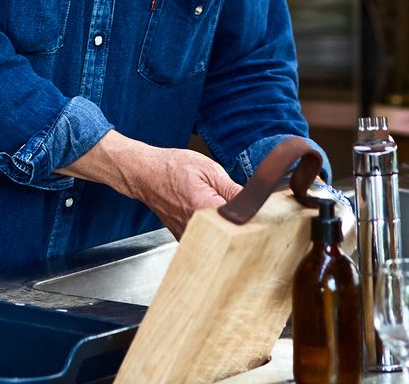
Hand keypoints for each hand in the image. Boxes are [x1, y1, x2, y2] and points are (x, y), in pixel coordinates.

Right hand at [65, 132, 239, 236]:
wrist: (146, 173)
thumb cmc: (173, 168)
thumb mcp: (209, 169)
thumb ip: (233, 188)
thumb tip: (255, 201)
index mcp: (205, 209)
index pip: (241, 221)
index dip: (255, 216)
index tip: (262, 210)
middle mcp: (196, 228)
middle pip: (231, 236)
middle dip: (243, 225)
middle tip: (248, 212)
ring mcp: (188, 236)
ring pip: (219, 240)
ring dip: (228, 230)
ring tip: (229, 214)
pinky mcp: (184, 238)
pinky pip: (207, 240)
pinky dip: (215, 232)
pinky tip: (215, 220)